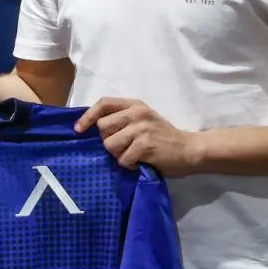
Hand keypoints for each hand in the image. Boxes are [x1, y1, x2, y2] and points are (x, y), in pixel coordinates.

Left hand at [74, 98, 200, 175]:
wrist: (190, 150)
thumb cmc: (163, 138)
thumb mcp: (143, 121)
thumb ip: (122, 120)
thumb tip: (91, 129)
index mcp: (135, 105)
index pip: (104, 103)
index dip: (87, 116)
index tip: (78, 130)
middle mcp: (137, 113)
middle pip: (102, 128)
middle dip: (108, 141)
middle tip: (123, 147)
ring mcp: (141, 128)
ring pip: (110, 145)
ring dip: (118, 155)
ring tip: (133, 155)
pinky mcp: (145, 145)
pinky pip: (123, 159)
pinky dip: (129, 165)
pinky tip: (140, 162)